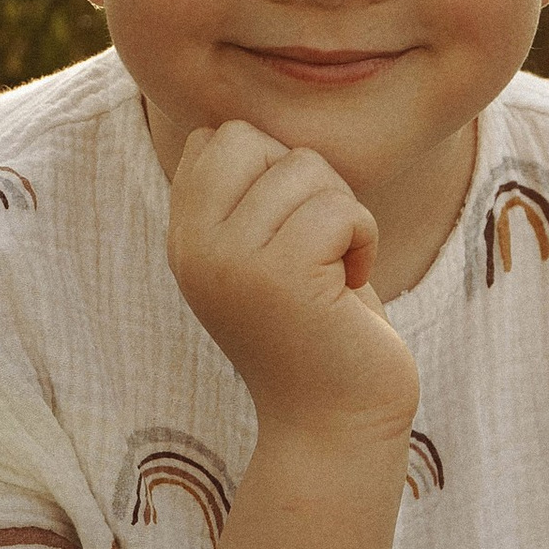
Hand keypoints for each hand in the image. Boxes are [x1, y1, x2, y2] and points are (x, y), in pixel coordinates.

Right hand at [165, 121, 419, 441]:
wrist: (335, 424)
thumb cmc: (320, 330)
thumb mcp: (266, 252)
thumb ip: (249, 194)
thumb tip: (240, 124)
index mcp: (184, 238)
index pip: (218, 137)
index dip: (274, 169)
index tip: (290, 232)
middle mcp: (193, 248)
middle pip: (254, 138)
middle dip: (308, 180)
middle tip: (317, 246)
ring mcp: (231, 263)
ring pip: (306, 168)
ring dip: (343, 214)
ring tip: (332, 272)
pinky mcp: (281, 278)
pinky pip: (341, 207)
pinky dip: (364, 239)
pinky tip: (349, 286)